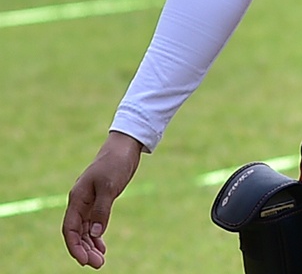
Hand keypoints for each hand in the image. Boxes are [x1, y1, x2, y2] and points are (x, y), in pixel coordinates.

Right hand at [64, 132, 143, 267]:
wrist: (124, 146)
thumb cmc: (115, 163)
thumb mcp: (110, 186)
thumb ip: (101, 210)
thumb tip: (95, 234)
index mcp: (77, 198)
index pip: (70, 228)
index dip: (75, 246)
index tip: (84, 261)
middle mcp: (80, 202)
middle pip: (77, 232)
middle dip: (84, 250)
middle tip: (98, 264)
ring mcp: (89, 202)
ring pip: (85, 230)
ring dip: (91, 245)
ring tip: (100, 260)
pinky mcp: (100, 201)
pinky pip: (94, 223)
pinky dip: (97, 235)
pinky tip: (102, 246)